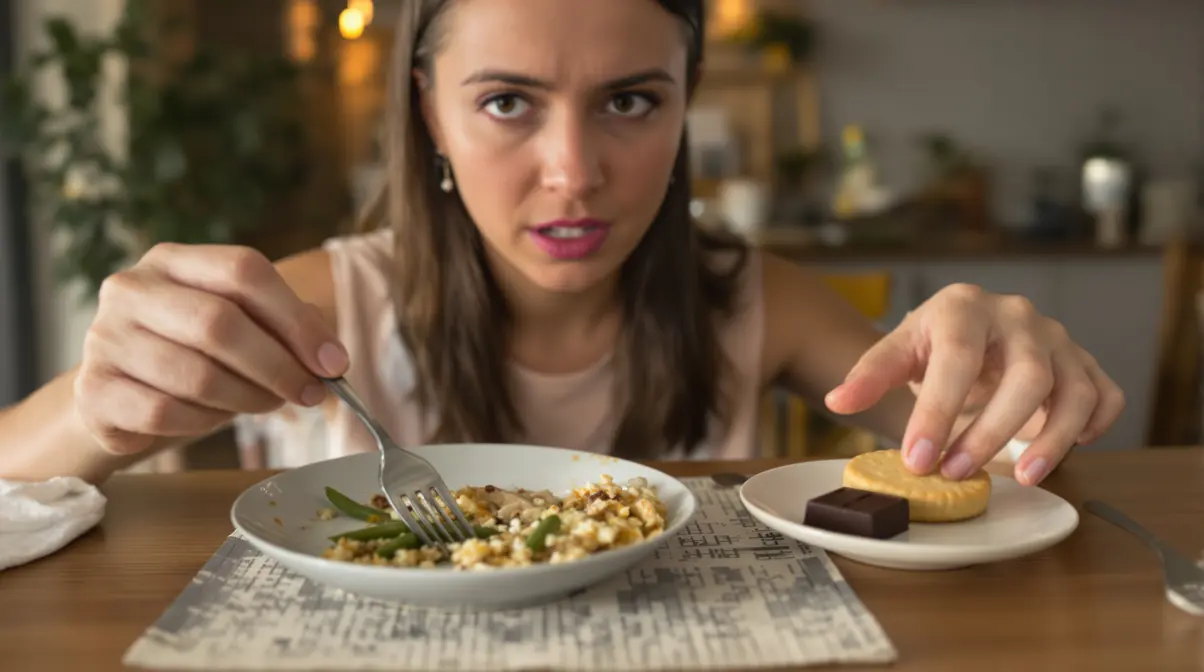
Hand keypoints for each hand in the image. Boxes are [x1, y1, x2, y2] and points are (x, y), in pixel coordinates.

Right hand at [74, 243, 348, 455]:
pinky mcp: (93, 390)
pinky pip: (165, 413)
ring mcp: (105, 338)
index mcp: (172, 261)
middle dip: (279, 366)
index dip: (296, 318)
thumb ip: (284, 329)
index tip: (333, 361)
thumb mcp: (238, 325)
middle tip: (311, 393)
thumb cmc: (191, 353)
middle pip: (220, 323)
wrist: (117, 393)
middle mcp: (131, 289)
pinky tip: (214, 418)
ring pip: (196, 375)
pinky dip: (204, 423)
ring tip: (268, 404)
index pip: (243, 271)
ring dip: (248, 398)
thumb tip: (331, 358)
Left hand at [824, 283, 1124, 485]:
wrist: (967, 327)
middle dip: (991, 432)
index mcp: (965, 307)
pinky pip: (1106, 395)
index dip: (938, 411)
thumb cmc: (933, 342)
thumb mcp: (897, 351)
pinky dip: (1096, 424)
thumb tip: (839, 400)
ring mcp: (1058, 340)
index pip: (958, 358)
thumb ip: (868, 374)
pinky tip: (1072, 448)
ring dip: (1052, 440)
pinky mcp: (1085, 363)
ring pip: (1074, 390)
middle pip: (1026, 377)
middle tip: (954, 473)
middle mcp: (1019, 317)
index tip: (918, 459)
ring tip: (1023, 478)